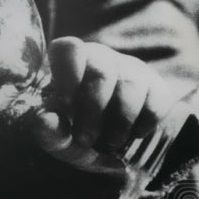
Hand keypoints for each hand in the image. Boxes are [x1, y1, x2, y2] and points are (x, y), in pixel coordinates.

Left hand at [32, 37, 175, 173]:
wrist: (112, 148)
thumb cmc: (76, 135)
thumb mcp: (58, 138)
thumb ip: (49, 130)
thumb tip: (42, 117)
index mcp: (68, 64)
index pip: (67, 49)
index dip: (67, 74)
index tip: (64, 105)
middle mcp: (100, 59)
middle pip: (100, 73)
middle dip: (92, 112)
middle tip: (84, 139)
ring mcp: (131, 70)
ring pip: (130, 87)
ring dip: (117, 124)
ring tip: (106, 145)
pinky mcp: (156, 88)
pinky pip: (154, 104)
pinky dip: (141, 127)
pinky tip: (129, 136)